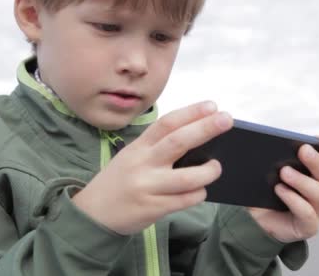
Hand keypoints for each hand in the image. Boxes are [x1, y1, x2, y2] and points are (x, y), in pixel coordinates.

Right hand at [72, 101, 232, 234]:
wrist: (92, 213)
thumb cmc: (118, 181)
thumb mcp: (131, 156)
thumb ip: (157, 149)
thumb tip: (196, 140)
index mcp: (138, 146)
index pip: (167, 123)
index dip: (191, 112)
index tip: (212, 106)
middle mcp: (143, 164)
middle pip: (178, 142)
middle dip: (205, 129)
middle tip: (226, 120)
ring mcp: (148, 187)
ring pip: (187, 177)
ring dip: (208, 171)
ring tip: (216, 167)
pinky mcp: (153, 208)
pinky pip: (184, 200)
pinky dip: (198, 194)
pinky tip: (201, 190)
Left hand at [247, 140, 318, 242]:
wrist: (253, 219)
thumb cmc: (262, 189)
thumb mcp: (263, 168)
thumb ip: (268, 151)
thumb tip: (251, 128)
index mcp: (315, 174)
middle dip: (318, 161)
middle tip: (302, 150)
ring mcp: (315, 210)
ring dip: (303, 180)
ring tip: (284, 172)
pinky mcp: (307, 227)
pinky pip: (308, 214)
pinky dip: (295, 200)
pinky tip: (280, 190)